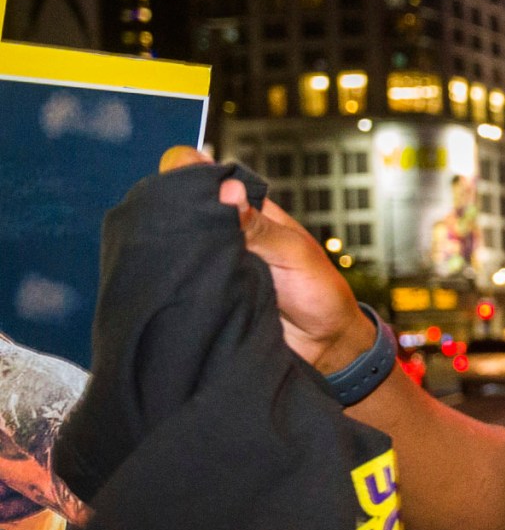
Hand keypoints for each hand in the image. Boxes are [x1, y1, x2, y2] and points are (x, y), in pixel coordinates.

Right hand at [162, 147, 369, 369]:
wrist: (325, 347)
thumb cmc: (321, 293)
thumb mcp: (294, 253)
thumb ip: (260, 226)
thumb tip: (228, 190)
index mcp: (251, 214)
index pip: (208, 185)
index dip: (186, 182)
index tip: (167, 188)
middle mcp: (227, 236)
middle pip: (186, 216)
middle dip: (169, 219)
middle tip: (154, 227)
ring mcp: (213, 266)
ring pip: (179, 250)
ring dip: (168, 253)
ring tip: (156, 254)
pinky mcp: (205, 296)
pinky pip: (182, 285)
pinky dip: (173, 284)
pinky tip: (161, 282)